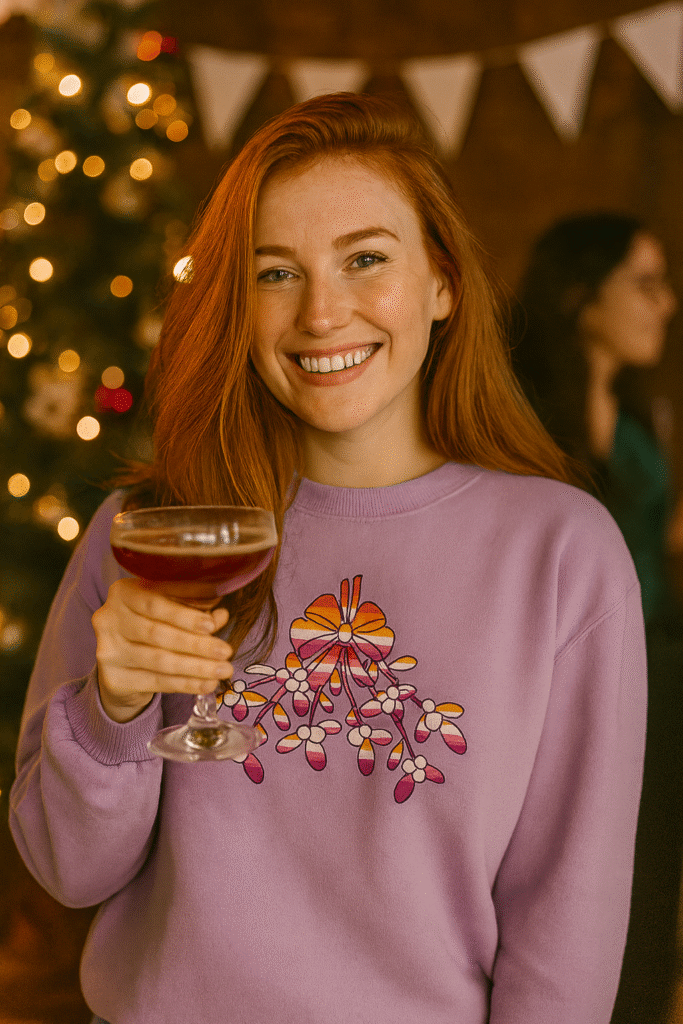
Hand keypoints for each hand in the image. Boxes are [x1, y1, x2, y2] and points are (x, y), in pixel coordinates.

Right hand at [92, 578, 232, 722]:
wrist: (123, 663)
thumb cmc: (153, 626)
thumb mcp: (171, 611)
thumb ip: (194, 610)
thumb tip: (221, 615)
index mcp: (123, 593)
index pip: (154, 603)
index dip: (184, 615)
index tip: (213, 625)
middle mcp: (108, 619)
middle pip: (157, 634)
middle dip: (196, 644)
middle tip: (225, 651)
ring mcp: (107, 650)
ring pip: (159, 660)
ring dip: (196, 667)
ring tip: (223, 670)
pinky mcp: (113, 678)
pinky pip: (156, 682)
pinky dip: (186, 683)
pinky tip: (206, 684)